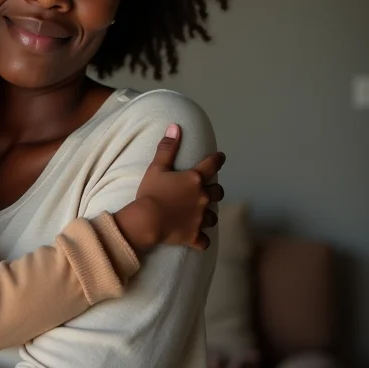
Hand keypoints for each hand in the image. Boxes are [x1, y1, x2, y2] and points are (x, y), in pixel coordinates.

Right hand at [117, 124, 224, 252]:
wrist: (147, 221)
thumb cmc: (151, 192)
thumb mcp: (156, 167)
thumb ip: (167, 148)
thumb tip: (175, 127)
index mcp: (194, 179)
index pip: (212, 165)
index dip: (218, 159)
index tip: (221, 157)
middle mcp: (202, 198)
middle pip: (218, 192)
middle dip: (215, 190)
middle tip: (208, 189)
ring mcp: (200, 219)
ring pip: (213, 216)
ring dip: (209, 214)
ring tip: (202, 214)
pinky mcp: (194, 236)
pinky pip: (204, 240)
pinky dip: (202, 239)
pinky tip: (198, 239)